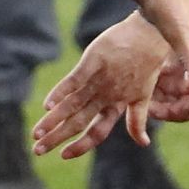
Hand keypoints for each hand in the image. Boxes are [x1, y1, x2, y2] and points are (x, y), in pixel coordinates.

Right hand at [34, 15, 184, 155]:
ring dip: (53, 121)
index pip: (97, 132)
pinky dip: (60, 92)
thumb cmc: (149, 63)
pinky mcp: (93, 60)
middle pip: (78, 122)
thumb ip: (137, 120)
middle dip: (56, 138)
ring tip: (36, 134)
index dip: (81, 146)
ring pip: (72, 105)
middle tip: (37, 151)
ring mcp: (99, 79)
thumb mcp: (144, 96)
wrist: (153, 33)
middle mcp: (106, 96)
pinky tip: (47, 105)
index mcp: (117, 105)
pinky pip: (74, 80)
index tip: (63, 156)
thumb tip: (143, 144)